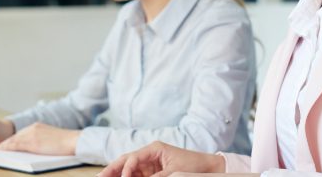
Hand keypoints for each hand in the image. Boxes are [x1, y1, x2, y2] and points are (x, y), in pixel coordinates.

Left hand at [0, 122, 79, 155]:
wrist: (73, 140)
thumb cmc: (66, 143)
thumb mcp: (50, 139)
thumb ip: (40, 140)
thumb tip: (32, 147)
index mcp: (38, 126)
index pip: (21, 134)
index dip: (12, 140)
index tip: (5, 145)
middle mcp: (33, 128)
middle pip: (15, 136)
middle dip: (6, 143)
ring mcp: (32, 134)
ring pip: (13, 140)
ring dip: (4, 146)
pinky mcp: (32, 142)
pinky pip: (15, 145)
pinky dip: (6, 148)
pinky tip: (1, 151)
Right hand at [99, 141, 224, 176]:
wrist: (209, 167)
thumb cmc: (194, 165)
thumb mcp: (174, 172)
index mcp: (154, 149)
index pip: (133, 157)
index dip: (127, 169)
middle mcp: (149, 155)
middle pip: (125, 161)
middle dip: (112, 169)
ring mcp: (149, 164)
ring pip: (127, 169)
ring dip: (116, 175)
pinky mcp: (152, 172)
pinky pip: (135, 176)